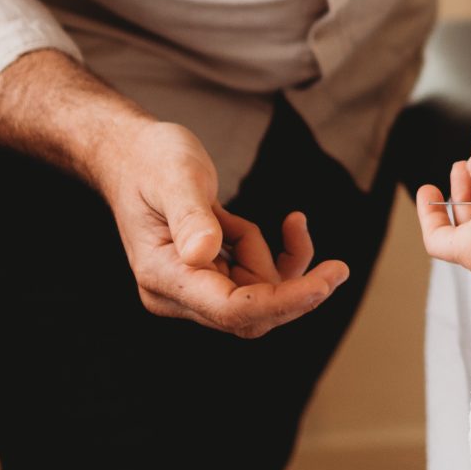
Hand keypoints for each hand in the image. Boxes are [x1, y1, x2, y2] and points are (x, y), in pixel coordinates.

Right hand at [91, 122, 348, 335]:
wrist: (132, 156)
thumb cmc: (150, 161)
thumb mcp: (173, 175)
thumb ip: (190, 215)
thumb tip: (203, 253)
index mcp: (163, 276)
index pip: (232, 308)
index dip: (283, 301)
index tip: (328, 282)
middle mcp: (176, 294)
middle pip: (252, 313)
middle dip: (294, 288)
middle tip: (338, 267)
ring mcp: (194, 289)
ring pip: (261, 295)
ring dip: (270, 255)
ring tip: (232, 213)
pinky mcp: (211, 278)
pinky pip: (260, 282)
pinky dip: (279, 255)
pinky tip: (290, 225)